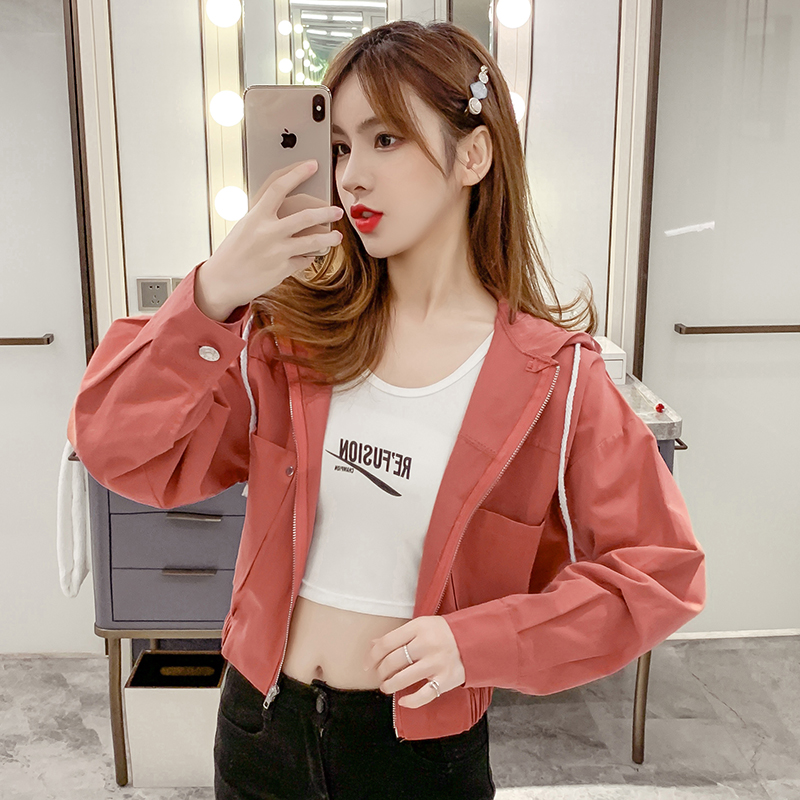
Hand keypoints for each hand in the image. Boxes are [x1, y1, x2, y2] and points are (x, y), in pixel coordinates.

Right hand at [197, 159, 343, 310]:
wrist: (222, 281)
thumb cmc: (233, 252)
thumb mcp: (245, 227)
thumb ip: (265, 218)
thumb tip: (289, 209)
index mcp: (255, 217)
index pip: (279, 187)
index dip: (297, 173)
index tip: (312, 164)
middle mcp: (268, 233)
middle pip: (306, 217)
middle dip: (326, 212)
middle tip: (338, 210)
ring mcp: (277, 252)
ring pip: (313, 241)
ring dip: (329, 238)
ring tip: (337, 236)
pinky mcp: (283, 269)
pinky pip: (304, 260)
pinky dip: (309, 256)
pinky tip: (309, 255)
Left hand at [364, 616, 465, 707]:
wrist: (475, 640)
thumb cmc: (443, 633)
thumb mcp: (421, 626)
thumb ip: (398, 635)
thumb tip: (373, 644)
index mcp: (419, 627)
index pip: (387, 643)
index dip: (373, 656)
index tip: (368, 664)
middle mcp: (427, 644)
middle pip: (393, 661)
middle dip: (381, 672)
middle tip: (379, 675)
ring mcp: (437, 663)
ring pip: (404, 678)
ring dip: (390, 685)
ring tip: (386, 686)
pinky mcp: (446, 679)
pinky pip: (424, 695)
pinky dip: (411, 701)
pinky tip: (402, 700)